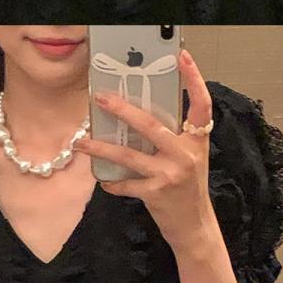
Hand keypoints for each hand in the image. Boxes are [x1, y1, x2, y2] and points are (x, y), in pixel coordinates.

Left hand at [88, 48, 214, 256]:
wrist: (194, 226)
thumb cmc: (189, 186)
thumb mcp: (190, 156)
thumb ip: (174, 137)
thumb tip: (140, 115)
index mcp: (197, 140)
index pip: (201, 104)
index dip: (194, 78)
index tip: (182, 56)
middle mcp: (185, 155)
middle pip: (151, 125)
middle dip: (122, 110)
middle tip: (100, 97)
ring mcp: (170, 174)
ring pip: (128, 155)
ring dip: (101, 147)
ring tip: (81, 142)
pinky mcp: (155, 193)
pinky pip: (125, 183)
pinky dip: (111, 181)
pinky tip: (102, 179)